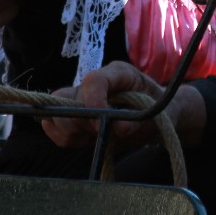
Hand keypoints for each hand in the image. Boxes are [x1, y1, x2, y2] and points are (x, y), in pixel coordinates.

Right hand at [41, 62, 201, 149]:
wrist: (159, 116)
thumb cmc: (161, 109)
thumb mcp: (160, 114)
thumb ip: (140, 120)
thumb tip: (120, 128)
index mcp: (118, 73)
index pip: (93, 81)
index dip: (92, 101)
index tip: (101, 125)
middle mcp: (95, 84)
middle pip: (63, 97)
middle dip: (75, 120)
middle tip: (99, 134)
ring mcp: (81, 99)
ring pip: (54, 115)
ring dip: (71, 132)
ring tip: (97, 138)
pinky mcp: (74, 117)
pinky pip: (56, 130)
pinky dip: (67, 139)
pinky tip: (87, 141)